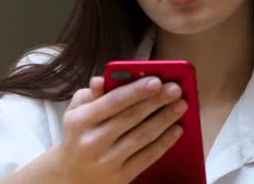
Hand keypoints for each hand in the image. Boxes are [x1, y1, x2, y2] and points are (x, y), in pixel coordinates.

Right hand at [52, 76, 186, 183]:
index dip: (136, 90)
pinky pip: (147, 156)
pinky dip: (164, 142)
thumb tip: (101, 80)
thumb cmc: (79, 136)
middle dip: (157, 101)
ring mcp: (107, 161)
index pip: (113, 102)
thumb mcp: (75, 112)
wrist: (72, 176)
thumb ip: (90, 94)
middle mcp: (93, 142)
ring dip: (165, 119)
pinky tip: (177, 129)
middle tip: (176, 89)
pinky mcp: (121, 176)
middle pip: (131, 118)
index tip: (157, 80)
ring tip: (181, 105)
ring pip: (142, 136)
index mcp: (81, 121)